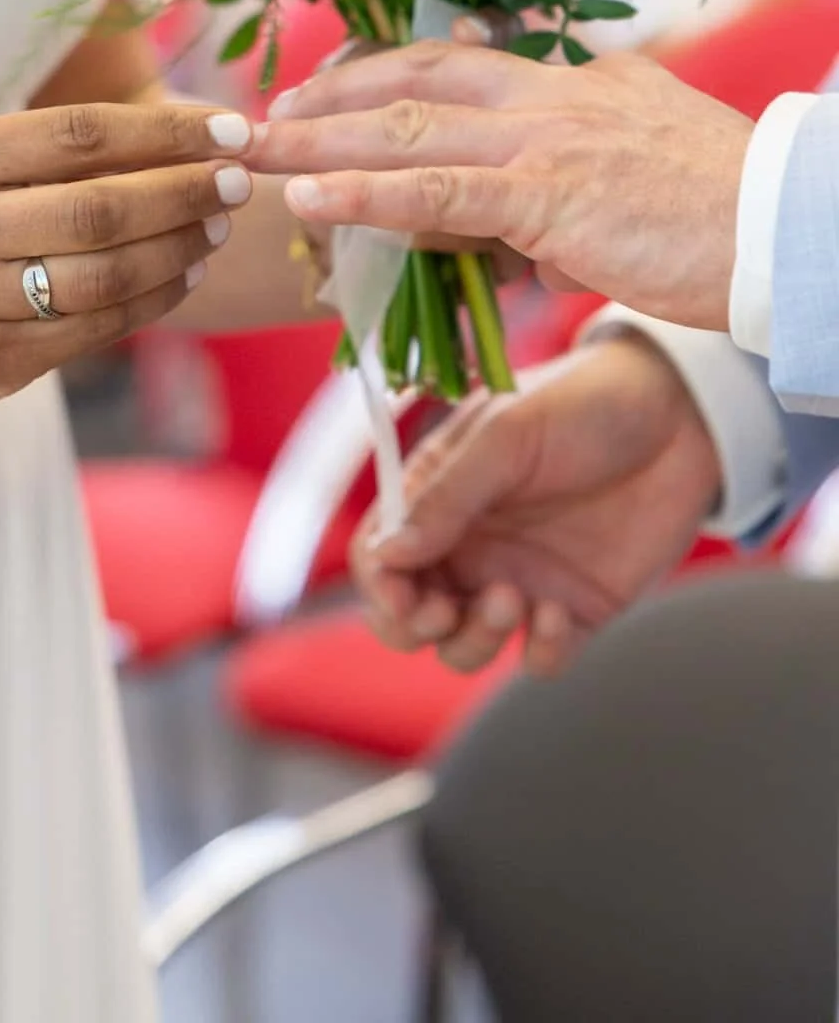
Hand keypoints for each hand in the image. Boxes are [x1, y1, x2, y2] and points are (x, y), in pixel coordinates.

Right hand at [0, 103, 252, 417]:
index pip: (77, 134)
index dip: (164, 131)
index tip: (229, 128)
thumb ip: (52, 151)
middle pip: (97, 207)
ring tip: (216, 228)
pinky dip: (154, 298)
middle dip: (184, 192)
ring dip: (178, 249)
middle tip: (237, 183)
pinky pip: (96, 328)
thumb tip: (185, 130)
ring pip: (104, 275)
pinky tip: (185, 275)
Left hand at [250, 38, 750, 329]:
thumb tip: (518, 243)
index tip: (329, 90)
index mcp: (575, 85)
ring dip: (321, 140)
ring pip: (409, 130)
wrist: (789, 229)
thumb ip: (566, 196)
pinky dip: (365, 193)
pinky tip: (311, 194)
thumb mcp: (635, 182)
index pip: (456, 68)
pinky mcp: (550, 194)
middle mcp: (553, 96)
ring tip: (258, 149)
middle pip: (414, 82)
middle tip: (267, 112)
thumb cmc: (725, 219)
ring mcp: (548, 140)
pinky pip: (437, 192)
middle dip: (330, 96)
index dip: (383, 76)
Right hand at [351, 335, 722, 676]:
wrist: (684, 415)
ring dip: (474, 639)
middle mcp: (470, 545)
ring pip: (464, 647)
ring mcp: (520, 580)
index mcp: (439, 495)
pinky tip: (556, 615)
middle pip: (408, 617)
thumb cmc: (583, 404)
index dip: (379, 583)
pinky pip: (538, 659)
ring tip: (513, 598)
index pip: (379, 554)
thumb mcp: (508, 435)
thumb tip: (386, 556)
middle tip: (444, 610)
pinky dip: (537, 652)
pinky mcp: (575, 610)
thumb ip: (448, 495)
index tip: (403, 591)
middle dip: (412, 628)